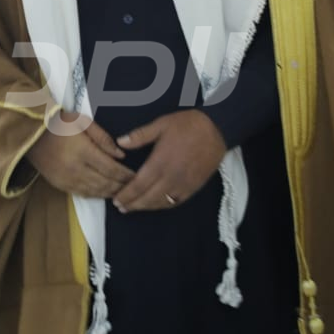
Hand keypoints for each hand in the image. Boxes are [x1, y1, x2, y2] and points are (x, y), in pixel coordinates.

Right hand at [26, 111, 133, 197]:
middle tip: (135, 187)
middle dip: (122, 186)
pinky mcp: (60, 185)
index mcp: (83, 151)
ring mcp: (67, 179)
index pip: (111, 168)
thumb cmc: (59, 123)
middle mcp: (76, 169)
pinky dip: (97, 195)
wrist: (30, 134)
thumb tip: (121, 155)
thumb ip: (103, 138)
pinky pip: (83, 194)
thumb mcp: (83, 122)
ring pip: (96, 191)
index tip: (136, 176)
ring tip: (124, 193)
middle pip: (106, 182)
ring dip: (111, 193)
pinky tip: (106, 194)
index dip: (126, 174)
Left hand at [112, 110, 226, 212]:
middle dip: (132, 204)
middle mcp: (171, 177)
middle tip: (121, 208)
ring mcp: (184, 184)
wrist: (217, 129)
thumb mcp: (161, 124)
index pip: (138, 185)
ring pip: (161, 203)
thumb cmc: (188, 125)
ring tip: (134, 208)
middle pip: (148, 198)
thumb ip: (140, 135)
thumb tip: (120, 142)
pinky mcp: (194, 187)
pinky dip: (163, 206)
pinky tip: (155, 205)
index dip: (126, 195)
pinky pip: (176, 202)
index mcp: (160, 162)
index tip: (116, 200)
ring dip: (146, 207)